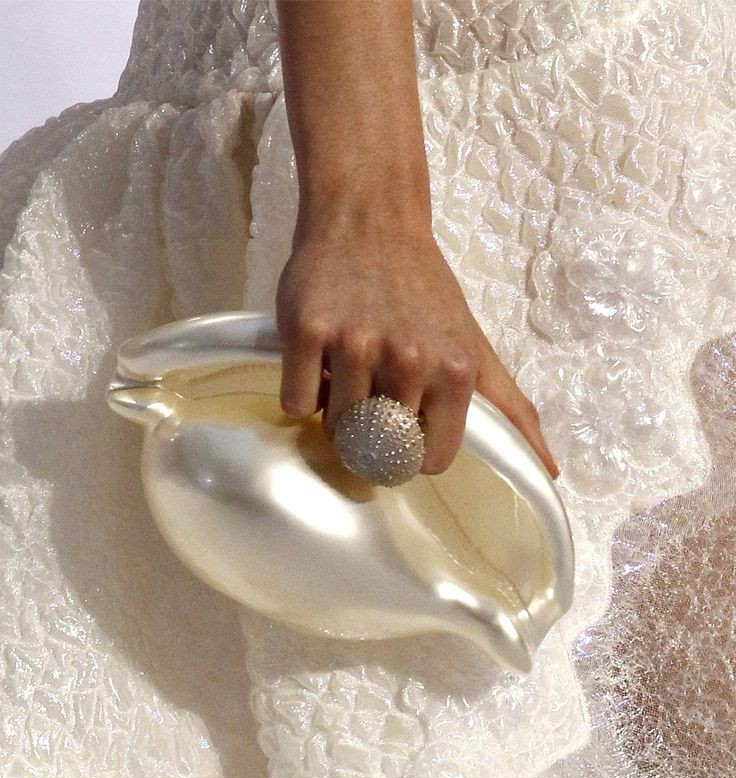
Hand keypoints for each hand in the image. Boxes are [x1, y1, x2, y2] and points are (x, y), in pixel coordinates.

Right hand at [275, 212, 559, 479]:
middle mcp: (408, 360)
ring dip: (336, 410)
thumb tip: (551, 472)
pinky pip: (296, 402)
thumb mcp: (476, 347)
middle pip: (377, 446)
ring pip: (335, 427)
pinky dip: (302, 391)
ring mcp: (355, 345)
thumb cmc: (423, 289)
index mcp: (454, 371)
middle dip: (371, 428)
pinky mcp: (307, 331)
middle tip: (372, 387)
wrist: (370, 217)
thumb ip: (511, 410)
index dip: (413, 448)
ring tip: (347, 368)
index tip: (406, 424)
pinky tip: (318, 358)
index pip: (428, 460)